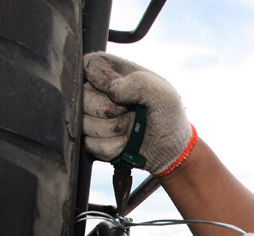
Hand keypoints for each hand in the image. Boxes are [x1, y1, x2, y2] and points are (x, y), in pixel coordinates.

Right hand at [83, 52, 196, 175]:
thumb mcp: (163, 94)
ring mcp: (94, 117)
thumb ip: (138, 83)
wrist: (171, 152)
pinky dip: (113, 147)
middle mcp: (99, 93)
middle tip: (130, 113)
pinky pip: (91, 144)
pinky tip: (125, 143)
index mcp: (114, 72)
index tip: (119, 91)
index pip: (89, 64)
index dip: (101, 79)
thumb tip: (111, 90)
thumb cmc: (168, 117)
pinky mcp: (93, 140)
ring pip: (84, 123)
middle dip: (109, 110)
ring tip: (130, 128)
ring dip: (113, 130)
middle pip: (82, 97)